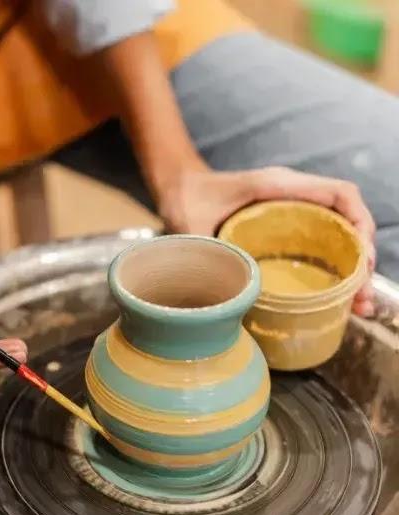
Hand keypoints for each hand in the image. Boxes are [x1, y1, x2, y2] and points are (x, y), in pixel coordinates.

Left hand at [156, 166, 375, 316]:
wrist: (176, 187)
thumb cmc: (184, 198)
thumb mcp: (191, 225)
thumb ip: (205, 251)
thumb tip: (226, 292)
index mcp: (277, 185)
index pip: (338, 194)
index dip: (359, 224)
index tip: (362, 260)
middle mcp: (292, 194)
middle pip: (346, 219)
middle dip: (362, 257)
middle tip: (362, 297)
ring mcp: (291, 209)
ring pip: (337, 233)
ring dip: (352, 267)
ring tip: (358, 305)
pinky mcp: (284, 226)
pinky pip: (319, 242)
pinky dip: (332, 267)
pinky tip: (335, 297)